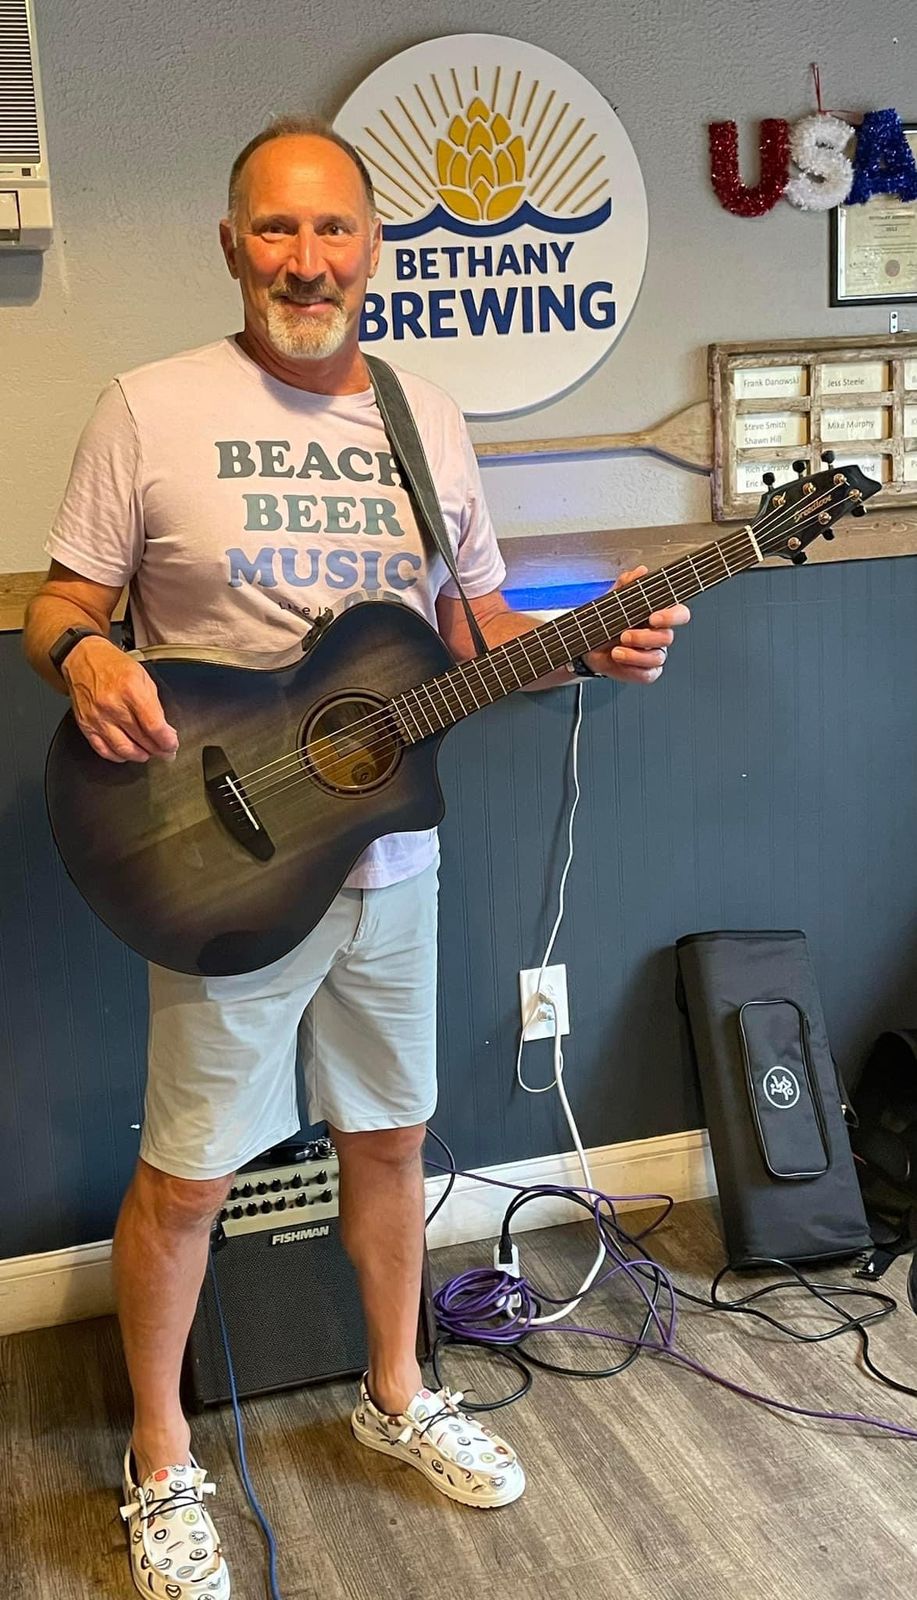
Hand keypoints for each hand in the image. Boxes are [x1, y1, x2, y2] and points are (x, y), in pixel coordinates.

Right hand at [63, 636, 178, 762]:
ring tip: (148, 753)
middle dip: (158, 750)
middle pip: (141, 740)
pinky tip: (127, 753)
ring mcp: (98, 717)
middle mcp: (113, 706)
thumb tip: (164, 730)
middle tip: (166, 751)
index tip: (172, 745)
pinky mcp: (86, 725)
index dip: (167, 741)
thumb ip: (154, 705)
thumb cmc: (113, 665)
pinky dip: (118, 756)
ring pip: (123, 749)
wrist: (83, 658)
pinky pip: (104, 750)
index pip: (154, 726)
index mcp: (131, 690)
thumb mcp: (143, 678)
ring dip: (140, 755)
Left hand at [583, 565, 690, 683]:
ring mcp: (654, 655)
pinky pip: (647, 674)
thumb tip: (640, 572)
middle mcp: (659, 635)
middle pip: (667, 637)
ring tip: (616, 651)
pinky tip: (619, 661)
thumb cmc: (605, 623)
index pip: (679, 614)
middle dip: (645, 637)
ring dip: (636, 655)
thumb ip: (626, 586)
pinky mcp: (646, 672)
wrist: (587, 646)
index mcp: (657, 615)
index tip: (654, 617)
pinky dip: (632, 668)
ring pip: (657, 657)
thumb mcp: (612, 601)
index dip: (671, 616)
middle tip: (625, 635)